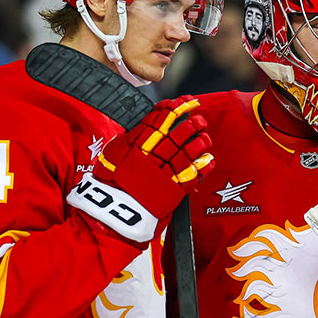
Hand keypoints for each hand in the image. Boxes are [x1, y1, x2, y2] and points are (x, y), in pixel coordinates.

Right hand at [67, 96, 213, 242]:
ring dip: (199, 143)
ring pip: (187, 152)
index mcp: (134, 146)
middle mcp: (151, 157)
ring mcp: (163, 174)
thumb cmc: (108, 186)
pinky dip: (203, 166)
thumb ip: (129, 142)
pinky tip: (208, 159)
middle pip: (176, 135)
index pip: (157, 121)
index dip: (173, 109)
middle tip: (199, 119)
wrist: (111, 215)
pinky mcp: (173, 191)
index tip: (184, 101)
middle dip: (190, 124)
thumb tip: (142, 129)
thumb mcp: (112, 156)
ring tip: (204, 137)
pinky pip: (192, 175)